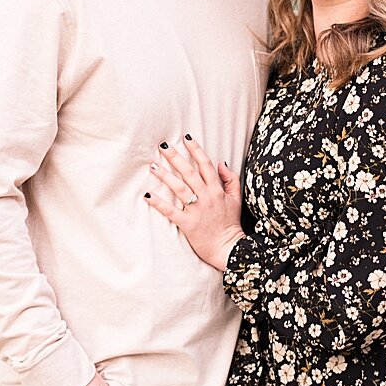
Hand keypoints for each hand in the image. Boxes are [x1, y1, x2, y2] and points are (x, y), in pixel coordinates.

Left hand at [145, 135, 244, 270]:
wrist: (229, 247)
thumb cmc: (231, 223)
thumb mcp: (236, 199)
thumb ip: (231, 179)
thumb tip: (221, 163)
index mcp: (217, 190)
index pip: (206, 165)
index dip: (196, 150)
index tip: (186, 138)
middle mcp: (206, 197)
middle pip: (189, 173)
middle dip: (176, 158)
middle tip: (163, 146)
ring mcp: (197, 210)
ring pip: (179, 188)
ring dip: (165, 176)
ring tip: (153, 166)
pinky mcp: (188, 223)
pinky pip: (171, 211)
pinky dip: (159, 204)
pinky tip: (148, 195)